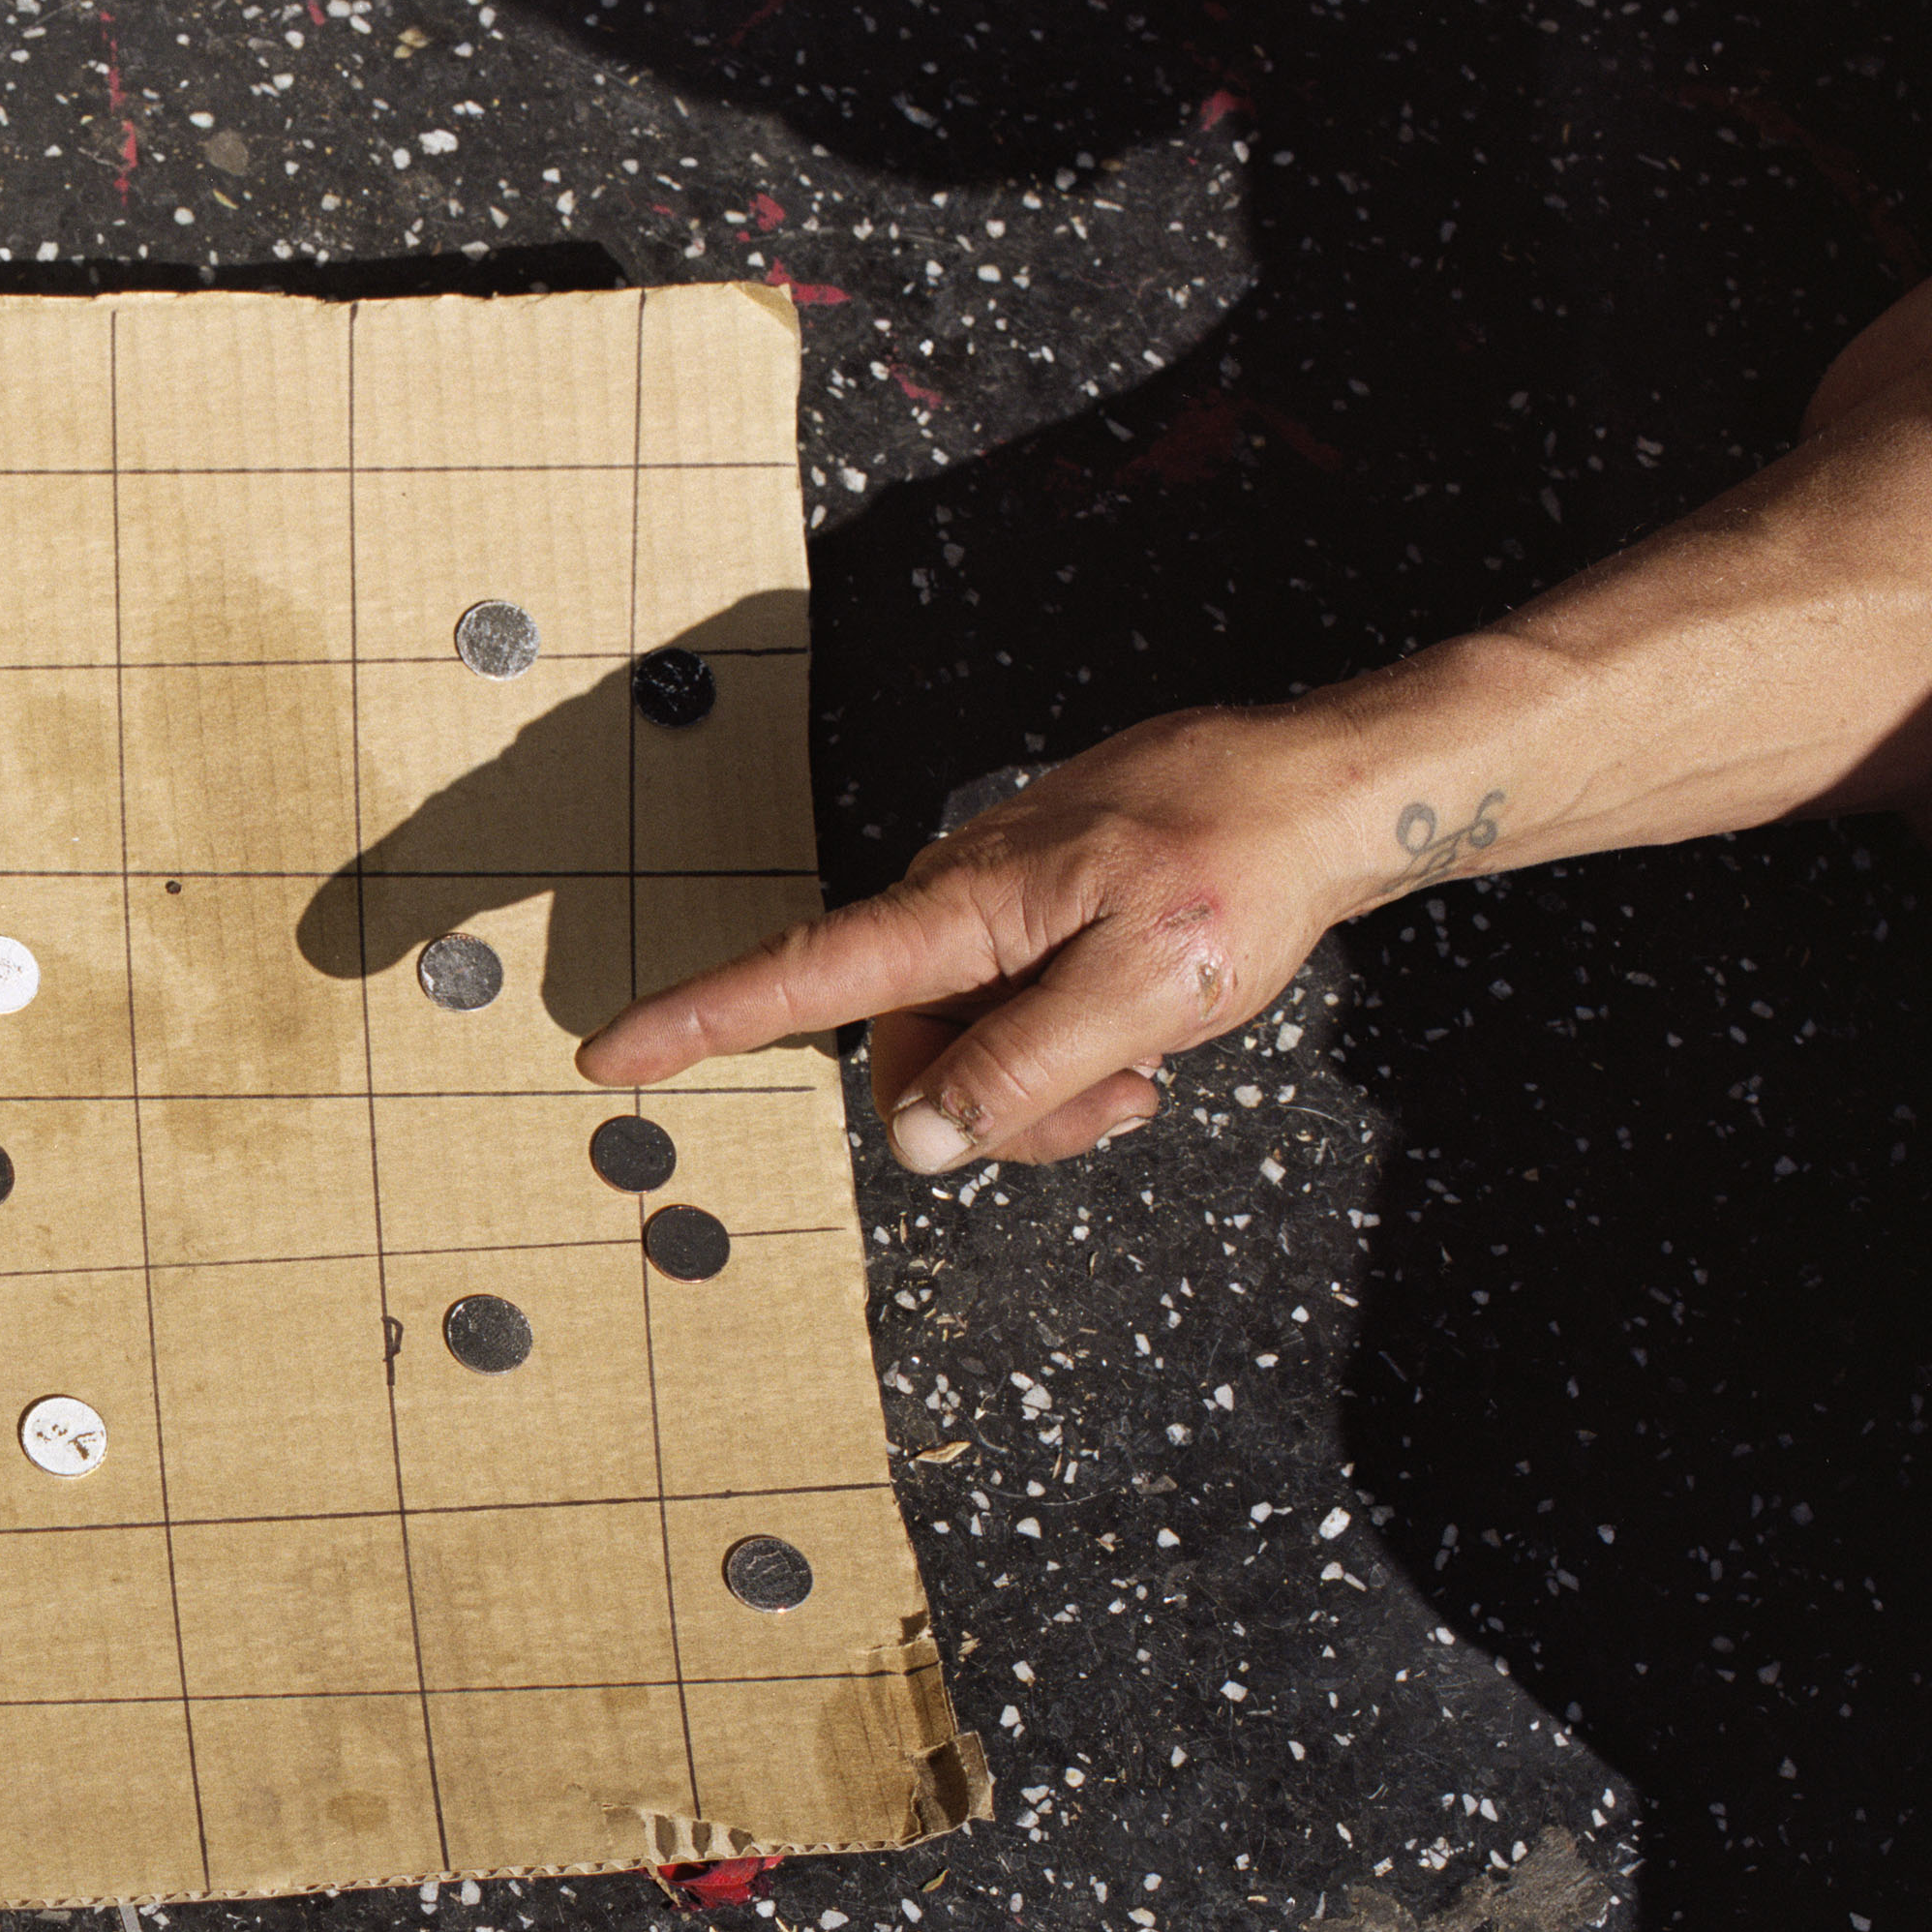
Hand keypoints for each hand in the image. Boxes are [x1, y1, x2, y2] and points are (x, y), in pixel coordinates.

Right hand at [579, 688, 1460, 1174]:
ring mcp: (997, 907)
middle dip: (993, 1111)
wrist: (1323, 792)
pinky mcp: (1037, 911)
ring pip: (967, 1043)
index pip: (800, 977)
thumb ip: (1027, 1073)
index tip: (609, 1053)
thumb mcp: (1144, 996)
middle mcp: (957, 904)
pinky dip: (1068, 1045)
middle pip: (908, 1055)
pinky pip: (1011, 1009)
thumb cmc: (1240, 875)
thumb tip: (923, 1138)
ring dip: (1045, 1084)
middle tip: (1121, 1105)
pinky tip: (1145, 1029)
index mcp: (963, 913)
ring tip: (1148, 1062)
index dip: (698, 1021)